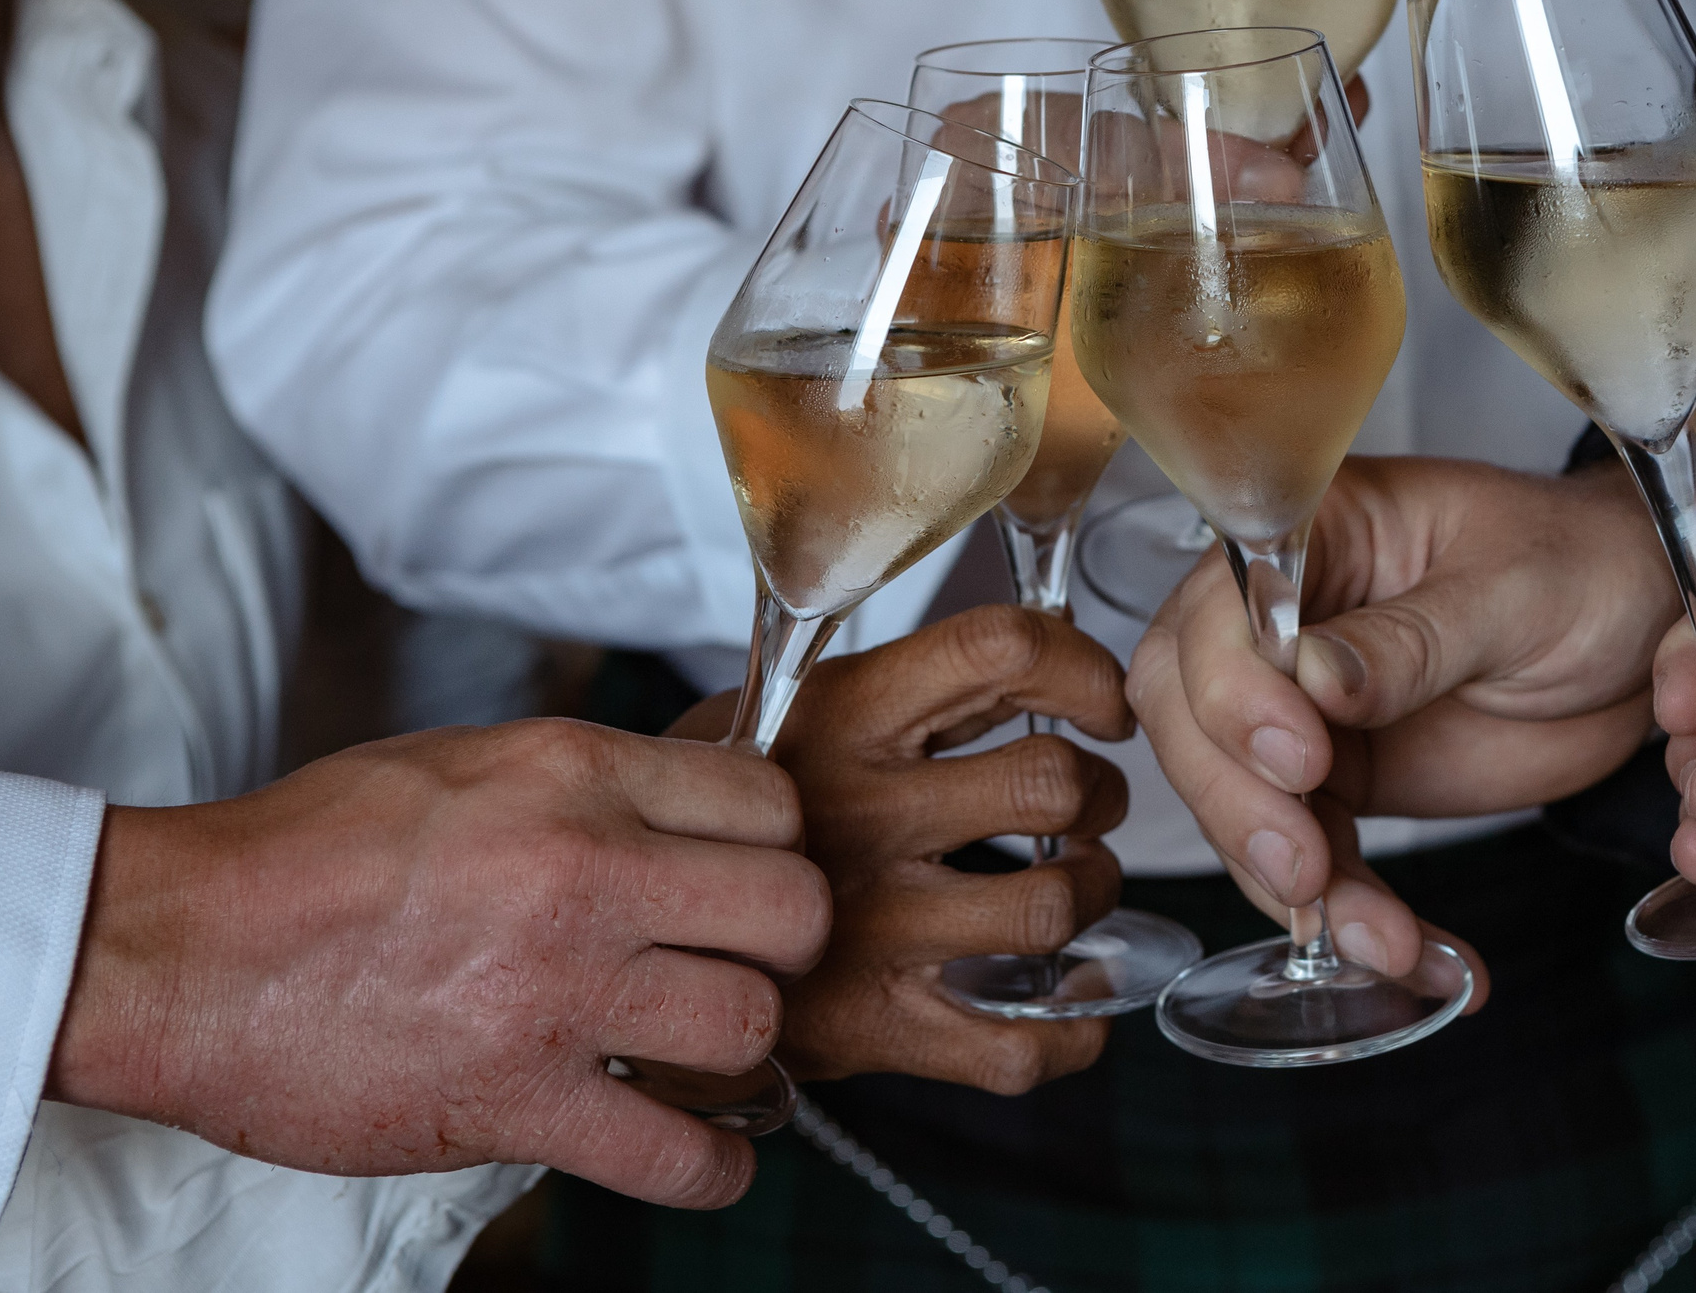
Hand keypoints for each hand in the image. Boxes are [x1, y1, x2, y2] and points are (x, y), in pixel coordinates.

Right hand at [47, 719, 829, 1207]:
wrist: (178, 949)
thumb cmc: (306, 854)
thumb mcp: (468, 765)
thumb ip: (586, 786)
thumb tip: (685, 814)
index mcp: (573, 775)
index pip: (765, 797)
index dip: (774, 842)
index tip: (751, 873)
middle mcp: (584, 872)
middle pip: (792, 908)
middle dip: (785, 940)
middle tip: (748, 958)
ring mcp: (556, 992)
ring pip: (752, 1023)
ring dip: (744, 1046)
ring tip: (709, 1050)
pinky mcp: (515, 1102)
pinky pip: (674, 1154)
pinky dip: (713, 1169)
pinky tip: (708, 1155)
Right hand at [687, 606, 1133, 1094]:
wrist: (595, 929)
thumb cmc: (718, 817)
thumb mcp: (786, 715)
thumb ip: (905, 689)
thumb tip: (1044, 664)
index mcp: (841, 715)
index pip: (1001, 651)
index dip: (1083, 670)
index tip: (1100, 704)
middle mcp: (859, 813)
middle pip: (1050, 781)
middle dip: (1100, 793)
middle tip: (1087, 806)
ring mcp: (867, 926)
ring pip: (1052, 907)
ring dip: (1093, 893)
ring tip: (1074, 885)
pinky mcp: (870, 1027)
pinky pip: (1015, 1044)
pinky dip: (1072, 1028)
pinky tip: (1068, 1000)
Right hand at [1128, 453, 1695, 983]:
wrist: (1648, 632)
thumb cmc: (1586, 565)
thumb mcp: (1514, 591)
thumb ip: (1412, 639)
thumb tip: (1313, 680)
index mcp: (1314, 534)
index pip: (1218, 611)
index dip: (1234, 691)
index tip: (1301, 757)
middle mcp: (1284, 618)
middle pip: (1193, 714)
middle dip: (1238, 803)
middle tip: (1306, 868)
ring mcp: (1302, 705)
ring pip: (1239, 800)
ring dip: (1295, 882)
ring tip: (1379, 940)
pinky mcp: (1340, 780)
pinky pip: (1312, 855)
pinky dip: (1349, 913)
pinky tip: (1405, 953)